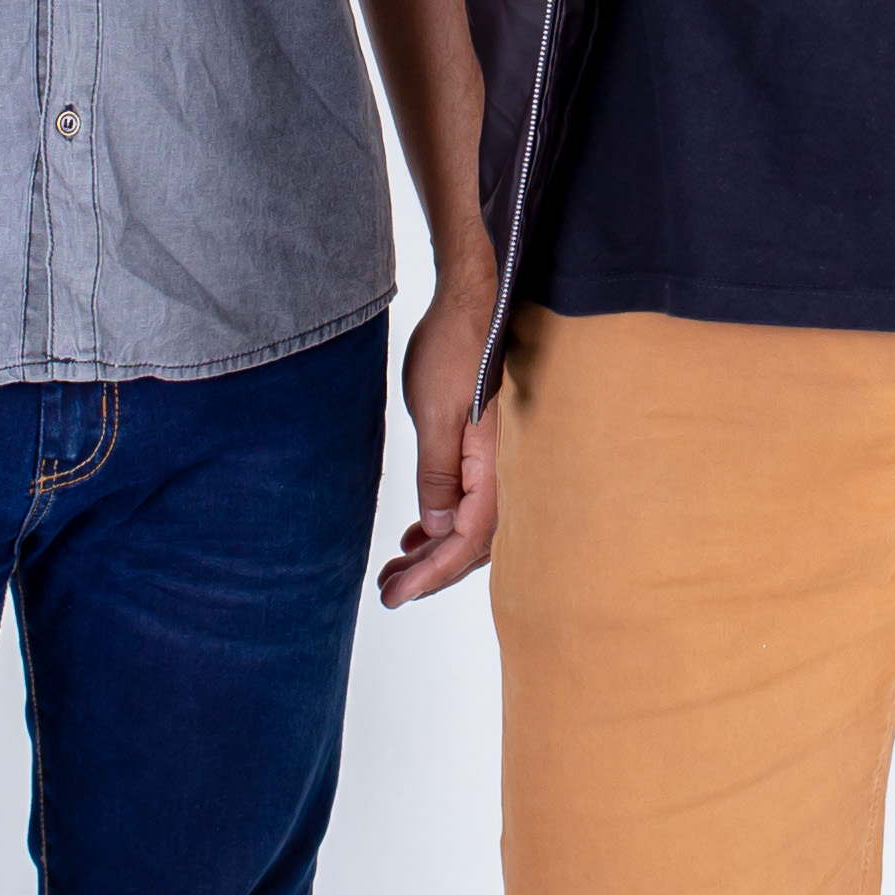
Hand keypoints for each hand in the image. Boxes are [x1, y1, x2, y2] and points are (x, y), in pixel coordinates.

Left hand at [378, 275, 500, 605]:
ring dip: (434, 550)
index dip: (430, 575)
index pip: (466, 541)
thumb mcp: (435, 413)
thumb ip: (438, 475)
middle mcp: (507, 468)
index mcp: (497, 465)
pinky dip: (444, 523)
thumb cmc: (456, 346)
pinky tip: (417, 532)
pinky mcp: (489, 447)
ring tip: (395, 568)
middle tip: (387, 591)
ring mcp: (500, 459)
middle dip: (429, 572)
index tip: (393, 596)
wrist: (476, 298)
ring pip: (471, 524)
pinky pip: (472, 500)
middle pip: (472, 542)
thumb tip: (435, 529)